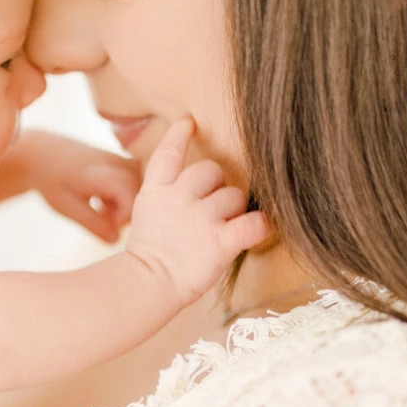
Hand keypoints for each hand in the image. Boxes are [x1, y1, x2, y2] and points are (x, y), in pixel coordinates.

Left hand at [17, 130, 139, 241]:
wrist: (42, 153)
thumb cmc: (52, 180)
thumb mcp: (68, 207)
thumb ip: (93, 224)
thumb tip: (116, 240)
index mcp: (106, 174)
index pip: (133, 200)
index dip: (123, 219)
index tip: (106, 225)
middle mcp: (121, 163)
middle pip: (141, 196)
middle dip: (125, 213)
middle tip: (101, 217)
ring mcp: (125, 160)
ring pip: (141, 190)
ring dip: (125, 205)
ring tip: (101, 207)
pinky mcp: (125, 160)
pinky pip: (138, 182)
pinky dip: (124, 196)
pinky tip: (105, 199)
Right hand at [126, 118, 270, 304]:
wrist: (145, 284)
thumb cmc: (149, 255)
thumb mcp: (146, 213)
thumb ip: (164, 193)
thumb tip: (190, 183)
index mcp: (157, 191)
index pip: (169, 154)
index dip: (179, 135)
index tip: (189, 122)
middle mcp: (179, 197)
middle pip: (212, 170)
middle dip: (218, 185)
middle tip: (213, 209)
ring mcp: (201, 218)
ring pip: (235, 195)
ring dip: (235, 209)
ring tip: (224, 228)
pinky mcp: (220, 241)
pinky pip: (254, 223)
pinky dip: (261, 225)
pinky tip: (260, 228)